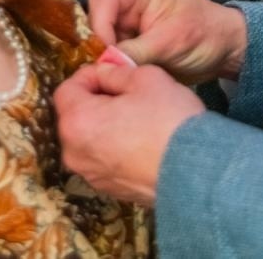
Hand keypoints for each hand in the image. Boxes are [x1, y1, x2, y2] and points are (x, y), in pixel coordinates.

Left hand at [55, 61, 202, 205]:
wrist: (195, 173)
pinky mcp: (108, 190)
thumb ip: (115, 72)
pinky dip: (114, 148)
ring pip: (89, 139)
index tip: (111, 72)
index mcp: (76, 121)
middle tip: (127, 93)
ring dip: (105, 125)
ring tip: (137, 118)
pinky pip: (103, 159)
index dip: (88, 75)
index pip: (66, 89)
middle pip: (75, 116)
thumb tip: (103, 73)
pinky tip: (142, 143)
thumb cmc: (168, 120)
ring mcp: (90, 175)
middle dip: (95, 100)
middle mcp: (74, 153)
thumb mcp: (145, 78)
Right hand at [87, 0, 247, 84]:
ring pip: (99, 35)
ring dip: (104, 55)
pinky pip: (109, 48)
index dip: (98, 28)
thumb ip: (133, 52)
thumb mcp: (170, 44)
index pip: (103, 0)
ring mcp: (127, 16)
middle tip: (106, 69)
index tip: (104, 56)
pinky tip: (119, 73)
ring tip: (115, 73)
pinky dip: (112, 62)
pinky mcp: (128, 36)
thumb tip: (103, 63)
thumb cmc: (205, 35)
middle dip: (99, 44)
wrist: (224, 49)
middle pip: (95, 16)